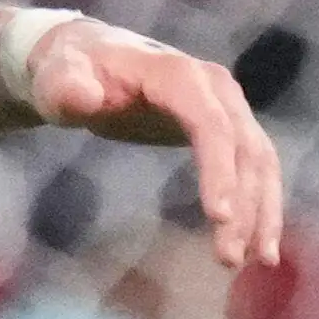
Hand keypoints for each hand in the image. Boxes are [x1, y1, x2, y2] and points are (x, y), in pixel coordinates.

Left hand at [27, 18, 283, 267]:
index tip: (219, 217)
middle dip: (244, 204)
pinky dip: (262, 203)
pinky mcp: (230, 127)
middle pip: (243, 148)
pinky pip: (257, 167)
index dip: (218, 169)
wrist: (88, 56)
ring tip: (257, 262)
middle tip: (228, 259)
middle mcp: (214, 85)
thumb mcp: (56, 77)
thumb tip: (83, 97)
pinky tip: (260, 245)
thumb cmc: (70, 69)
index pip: (209, 123)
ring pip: (259, 162)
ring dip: (261, 211)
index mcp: (175, 72)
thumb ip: (66, 86)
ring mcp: (228, 105)